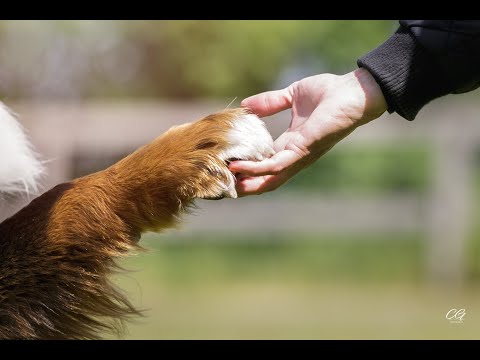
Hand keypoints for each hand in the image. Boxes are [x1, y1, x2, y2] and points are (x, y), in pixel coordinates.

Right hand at [229, 68, 387, 195]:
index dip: (246, 168)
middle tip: (220, 187)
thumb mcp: (291, 96)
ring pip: (268, 179)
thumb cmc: (328, 92)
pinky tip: (238, 166)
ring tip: (224, 182)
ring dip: (246, 183)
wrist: (352, 91)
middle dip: (244, 186)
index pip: (264, 163)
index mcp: (290, 145)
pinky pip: (275, 165)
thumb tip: (245, 105)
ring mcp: (298, 156)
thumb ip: (270, 102)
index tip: (224, 168)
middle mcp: (293, 156)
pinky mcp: (302, 150)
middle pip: (265, 179)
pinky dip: (256, 169)